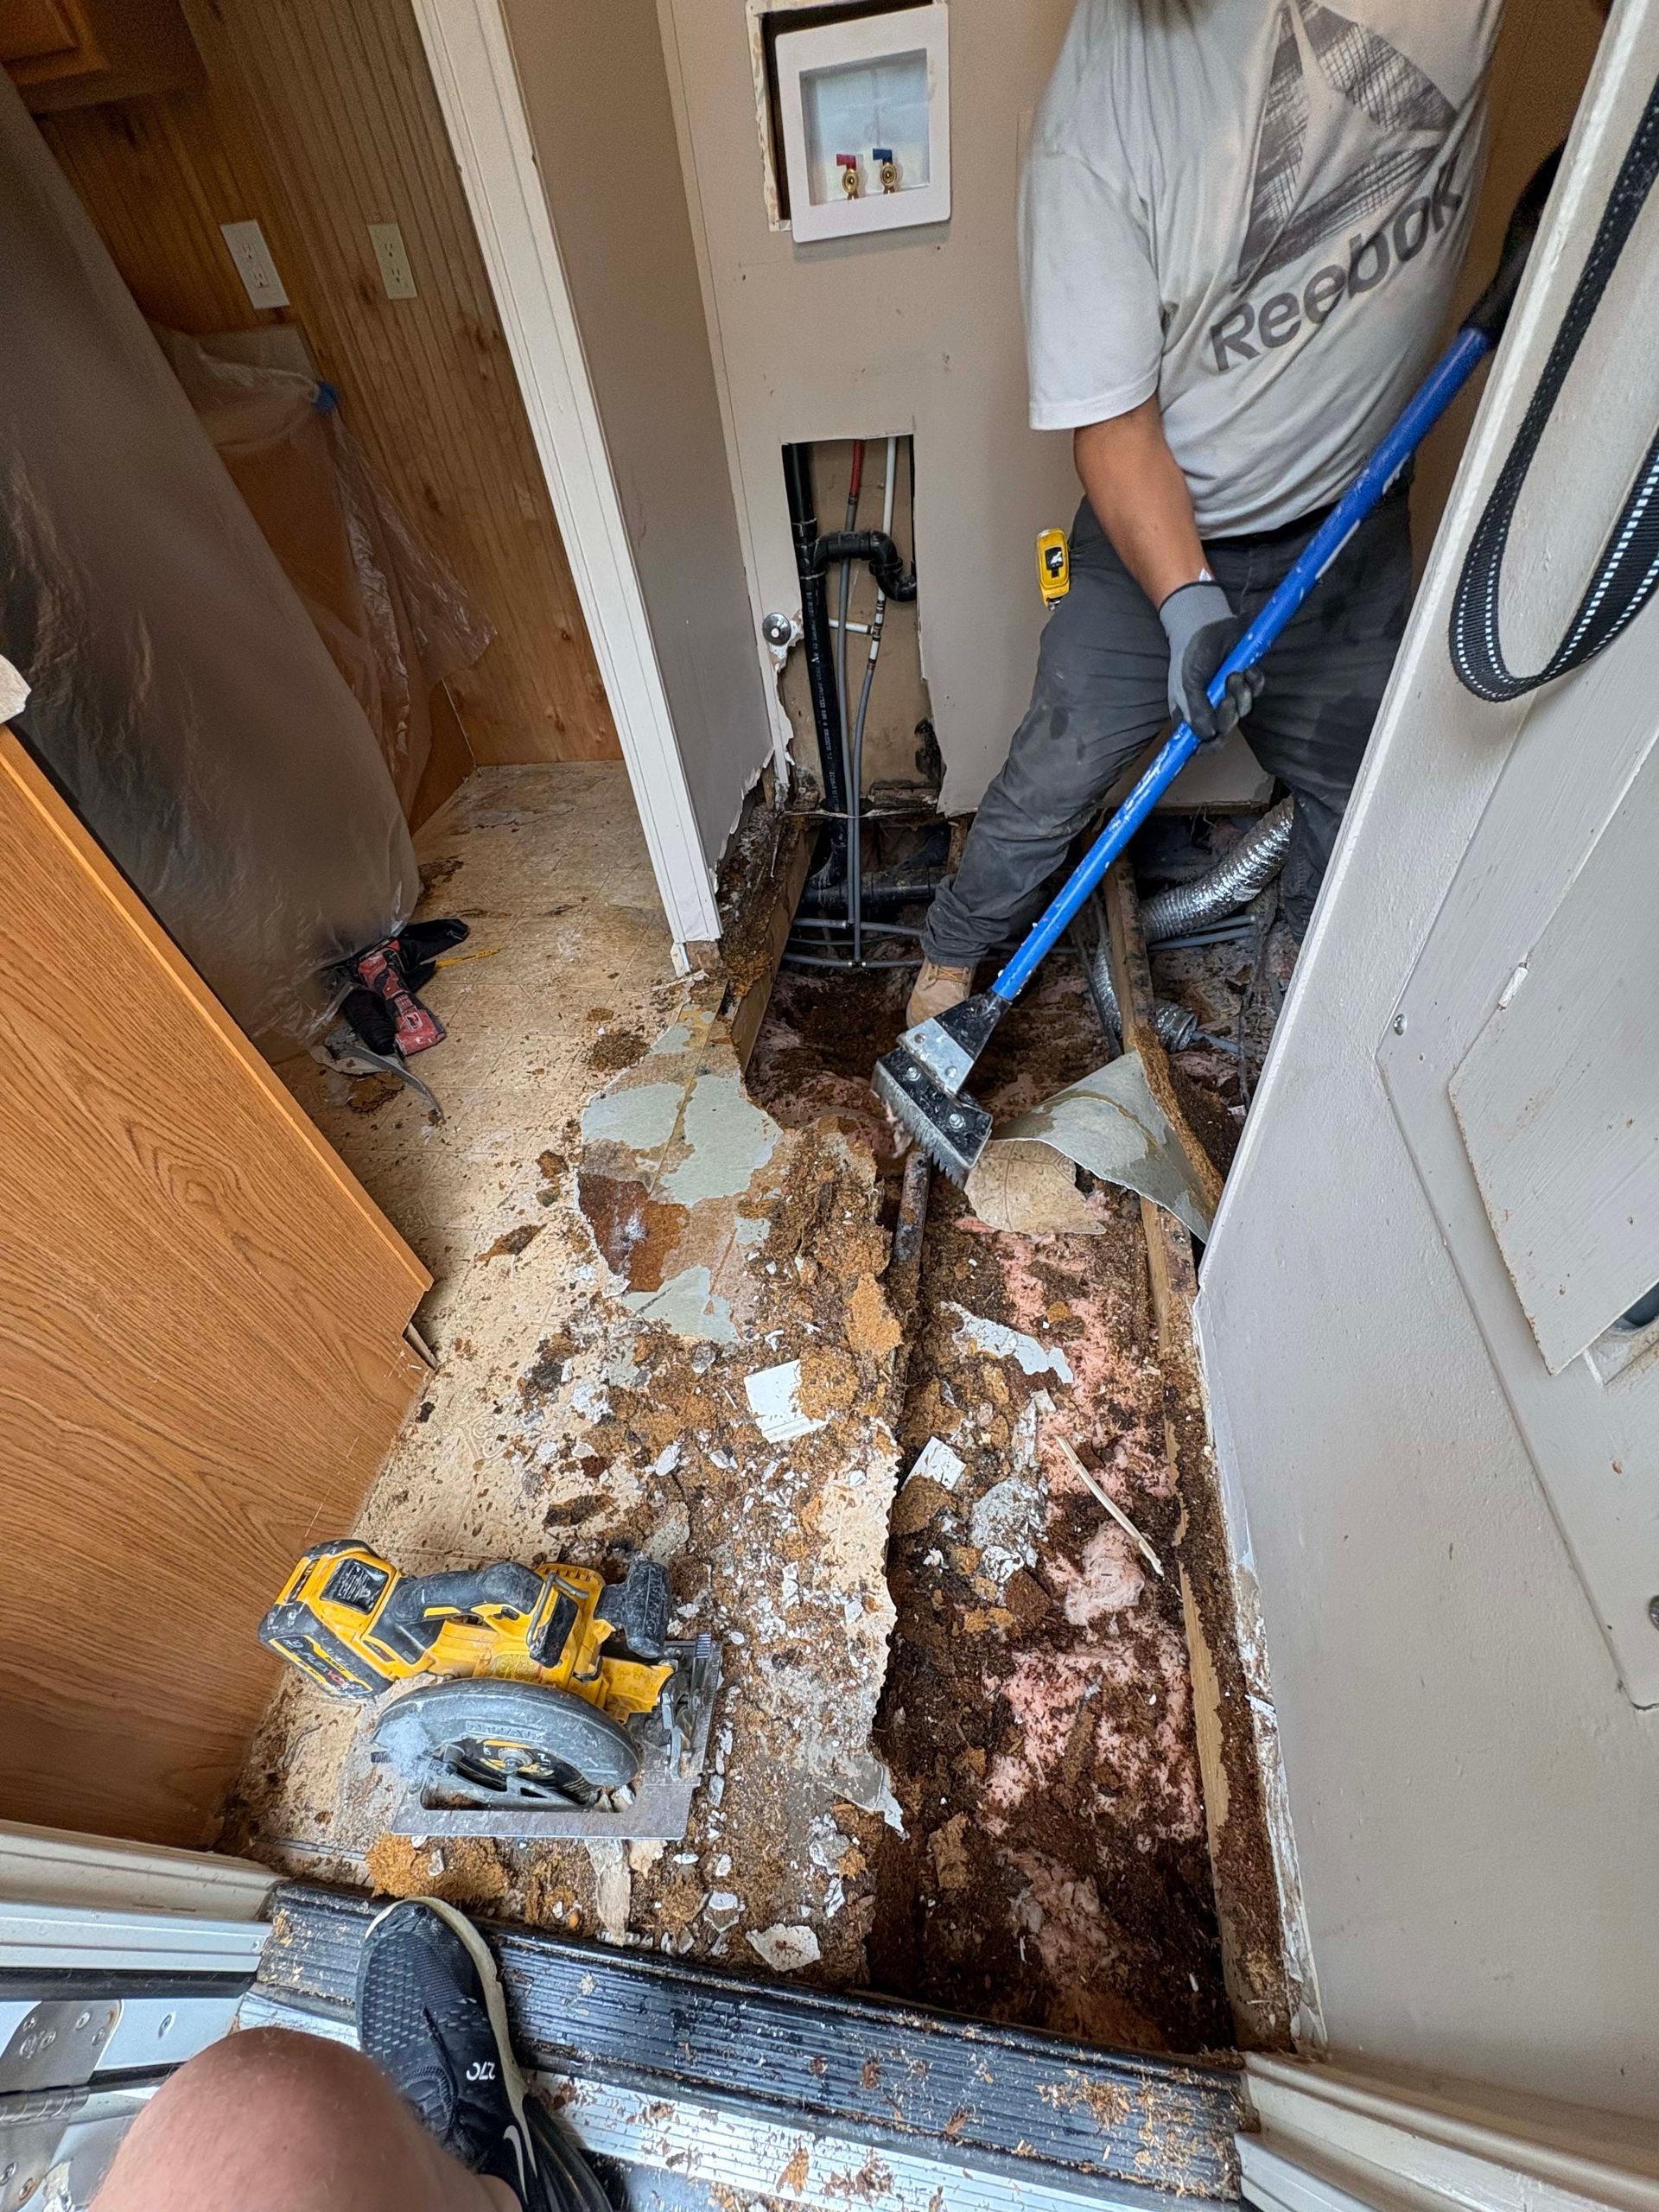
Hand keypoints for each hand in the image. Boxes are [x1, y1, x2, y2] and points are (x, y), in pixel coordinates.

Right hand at [1158, 579, 1264, 741]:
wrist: (1206, 622)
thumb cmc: (1190, 652)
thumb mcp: (1187, 683)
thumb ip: (1196, 711)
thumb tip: (1208, 735)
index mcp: (1190, 713)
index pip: (1198, 742)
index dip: (1207, 746)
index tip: (1216, 739)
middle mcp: (1210, 707)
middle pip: (1225, 729)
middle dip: (1229, 715)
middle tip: (1226, 698)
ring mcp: (1230, 694)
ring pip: (1244, 710)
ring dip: (1242, 694)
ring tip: (1233, 674)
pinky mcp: (1247, 680)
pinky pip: (1257, 691)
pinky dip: (1255, 682)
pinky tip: (1247, 669)